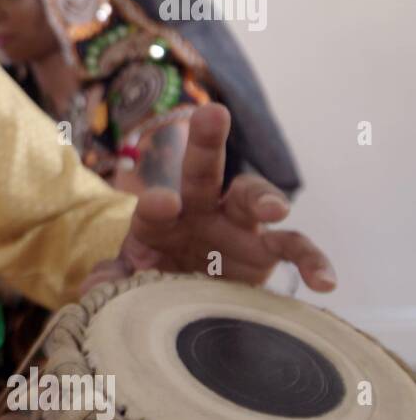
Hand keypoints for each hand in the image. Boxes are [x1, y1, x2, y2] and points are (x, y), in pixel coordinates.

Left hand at [82, 104, 334, 294]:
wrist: (186, 305)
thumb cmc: (152, 283)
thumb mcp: (128, 284)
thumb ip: (110, 283)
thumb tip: (94, 289)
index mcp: (159, 216)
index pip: (154, 205)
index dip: (156, 203)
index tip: (161, 204)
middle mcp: (199, 211)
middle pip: (203, 169)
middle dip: (206, 141)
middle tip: (211, 114)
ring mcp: (236, 228)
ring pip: (252, 197)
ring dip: (264, 197)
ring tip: (273, 210)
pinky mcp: (265, 253)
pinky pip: (293, 249)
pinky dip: (311, 261)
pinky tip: (324, 282)